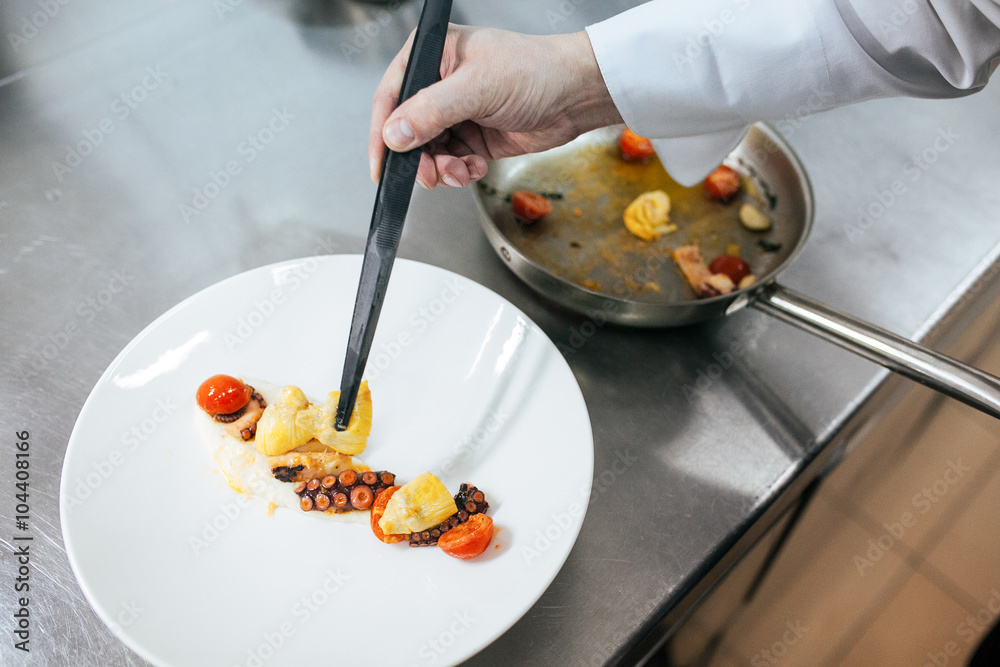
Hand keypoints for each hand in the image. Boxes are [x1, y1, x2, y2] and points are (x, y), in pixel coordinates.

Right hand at [368, 25, 621, 188]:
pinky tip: (475, 167)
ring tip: (461, 170)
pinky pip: (450, 162)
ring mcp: (456, 112)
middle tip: (431, 175)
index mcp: (433, 55)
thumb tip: (395, 133)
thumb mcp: (478, 88)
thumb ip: (432, 111)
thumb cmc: (536, 70)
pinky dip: (459, 171)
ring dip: (441, 168)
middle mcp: (439, 83)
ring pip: (428, 152)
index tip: (382, 166)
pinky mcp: (473, 136)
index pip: (391, 96)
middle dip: (419, 159)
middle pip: (407, 132)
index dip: (382, 133)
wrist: (576, 95)